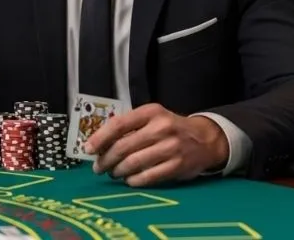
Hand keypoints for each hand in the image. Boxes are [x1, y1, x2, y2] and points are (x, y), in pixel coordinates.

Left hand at [85, 104, 228, 186]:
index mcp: (151, 112)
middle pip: (123, 146)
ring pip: (133, 163)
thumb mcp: (152, 118)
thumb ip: (129, 126)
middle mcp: (161, 128)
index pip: (118, 124)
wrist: (205, 139)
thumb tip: (98, 142)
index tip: (88, 149)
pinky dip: (133, 180)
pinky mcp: (177, 166)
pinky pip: (147, 177)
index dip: (100, 138)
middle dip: (106, 159)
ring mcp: (170, 147)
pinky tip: (129, 180)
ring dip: (117, 171)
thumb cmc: (170, 128)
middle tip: (98, 167)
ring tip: (113, 173)